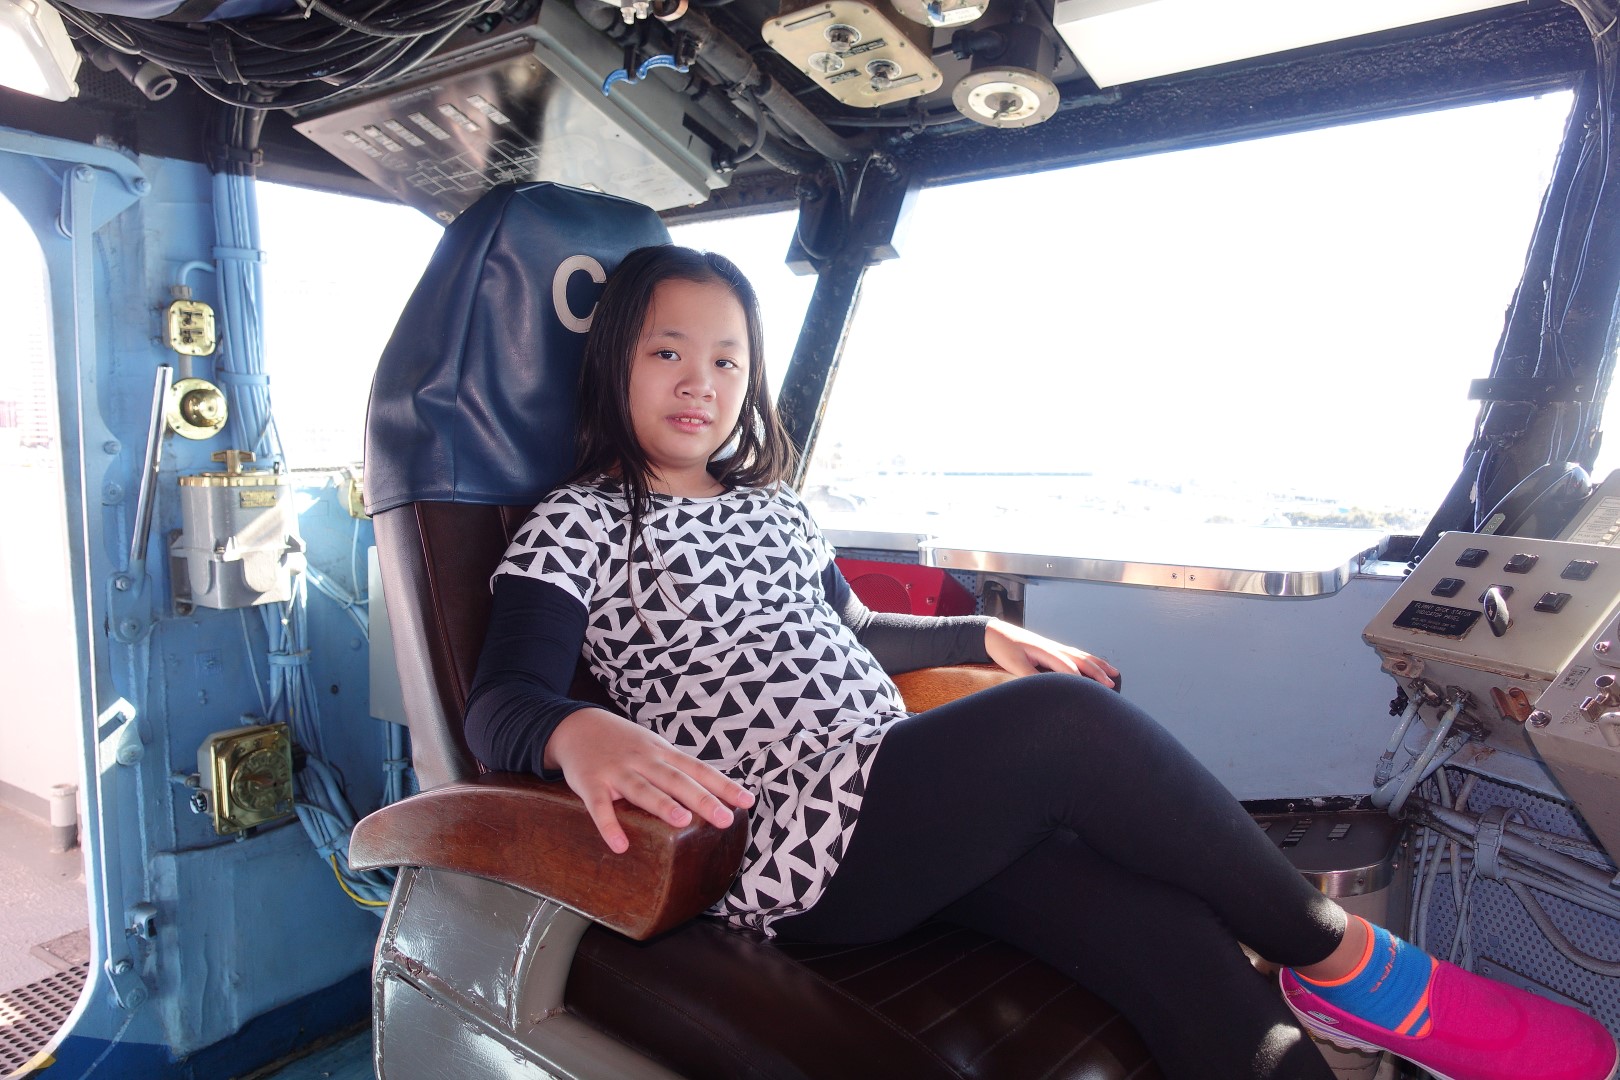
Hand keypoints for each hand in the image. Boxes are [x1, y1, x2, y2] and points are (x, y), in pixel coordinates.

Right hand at [545, 707, 754, 853]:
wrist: (576, 726)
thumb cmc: (624, 743)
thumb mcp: (654, 748)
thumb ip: (679, 769)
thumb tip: (714, 794)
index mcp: (663, 753)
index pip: (698, 769)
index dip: (723, 785)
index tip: (747, 801)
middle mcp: (644, 760)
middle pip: (676, 779)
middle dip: (701, 798)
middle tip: (724, 818)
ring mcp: (616, 771)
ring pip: (642, 789)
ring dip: (661, 804)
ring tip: (682, 820)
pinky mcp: (590, 783)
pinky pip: (599, 807)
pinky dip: (609, 826)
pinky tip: (620, 845)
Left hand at [984, 618, 1117, 687]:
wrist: (993, 633)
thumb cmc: (1003, 648)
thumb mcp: (1014, 664)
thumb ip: (1031, 676)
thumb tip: (1046, 688)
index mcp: (1047, 651)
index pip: (1069, 669)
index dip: (1081, 682)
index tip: (1092, 694)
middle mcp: (1054, 647)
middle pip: (1081, 661)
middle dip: (1097, 672)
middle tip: (1111, 684)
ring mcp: (1053, 647)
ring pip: (1081, 656)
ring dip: (1098, 664)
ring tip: (1114, 672)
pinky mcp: (1051, 648)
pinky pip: (1074, 654)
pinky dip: (1087, 659)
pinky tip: (1092, 663)